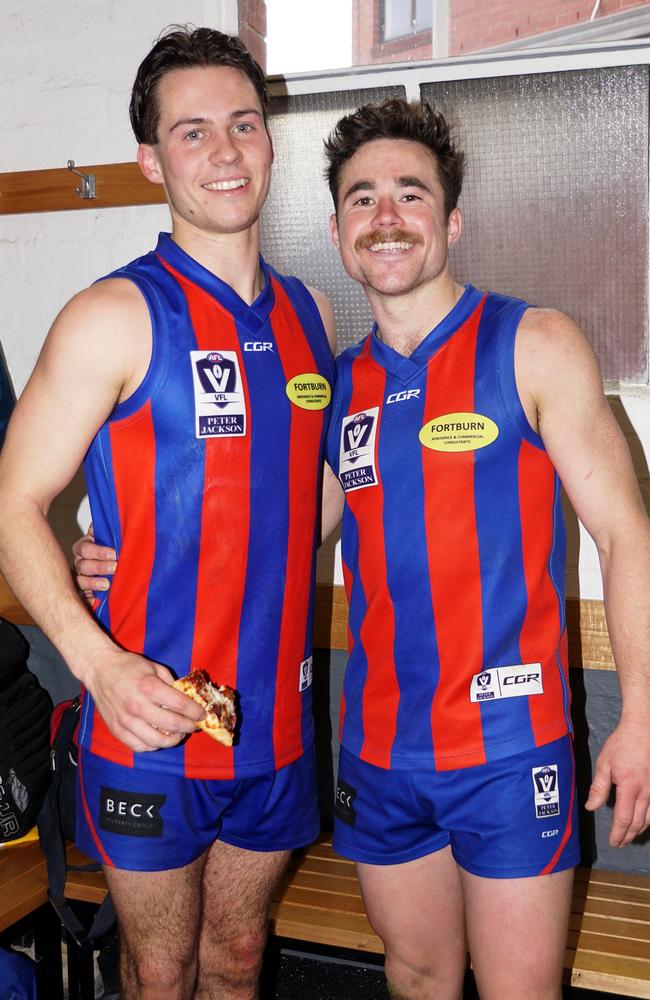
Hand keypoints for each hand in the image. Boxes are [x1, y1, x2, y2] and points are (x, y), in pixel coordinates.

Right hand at [72, 523, 116, 601]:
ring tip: (107, 584)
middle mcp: (80, 563)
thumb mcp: (108, 538)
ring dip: (93, 583)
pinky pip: (82, 598)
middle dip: (99, 567)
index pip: (85, 548)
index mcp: (84, 548)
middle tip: (114, 567)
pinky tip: (95, 601)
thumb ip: (104, 531)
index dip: (98, 551)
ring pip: (81, 581)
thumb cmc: (110, 551)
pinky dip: (88, 600)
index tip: (114, 553)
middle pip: (83, 565)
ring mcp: (80, 578)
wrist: (115, 566)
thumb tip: (98, 524)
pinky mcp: (83, 593)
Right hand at [84, 650, 205, 752]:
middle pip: (172, 725)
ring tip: (179, 734)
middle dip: (189, 727)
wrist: (99, 669)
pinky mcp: (117, 730)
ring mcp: (126, 721)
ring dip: (173, 740)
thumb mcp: (154, 667)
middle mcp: (138, 706)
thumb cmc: (128, 666)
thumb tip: (186, 698)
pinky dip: (153, 746)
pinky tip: (159, 740)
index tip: (202, 714)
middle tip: (194, 725)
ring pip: (157, 741)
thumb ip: (171, 683)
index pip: (180, 705)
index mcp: (149, 687)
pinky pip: (139, 746)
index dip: (195, 712)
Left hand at [584, 720, 649, 846]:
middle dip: (627, 835)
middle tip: (619, 843)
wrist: (642, 730)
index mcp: (629, 787)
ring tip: (629, 836)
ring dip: (639, 830)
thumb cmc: (622, 745)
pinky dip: (649, 820)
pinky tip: (643, 822)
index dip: (618, 833)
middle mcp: (646, 792)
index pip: (623, 818)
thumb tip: (591, 807)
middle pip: (638, 822)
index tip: (613, 842)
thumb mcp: (604, 763)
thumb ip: (599, 787)